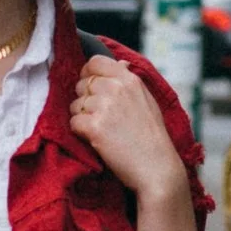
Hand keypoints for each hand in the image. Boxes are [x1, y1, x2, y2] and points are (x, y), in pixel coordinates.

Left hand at [70, 53, 204, 230]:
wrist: (156, 169)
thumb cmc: (153, 138)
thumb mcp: (148, 101)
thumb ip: (131, 81)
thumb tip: (120, 63)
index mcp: (130, 79)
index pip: (94, 62)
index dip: (88, 74)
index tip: (92, 89)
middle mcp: (116, 88)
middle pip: (81, 84)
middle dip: (84, 100)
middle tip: (100, 118)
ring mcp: (104, 107)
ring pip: (74, 104)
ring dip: (82, 117)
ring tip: (101, 131)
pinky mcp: (94, 127)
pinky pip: (73, 122)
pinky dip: (80, 133)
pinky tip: (96, 140)